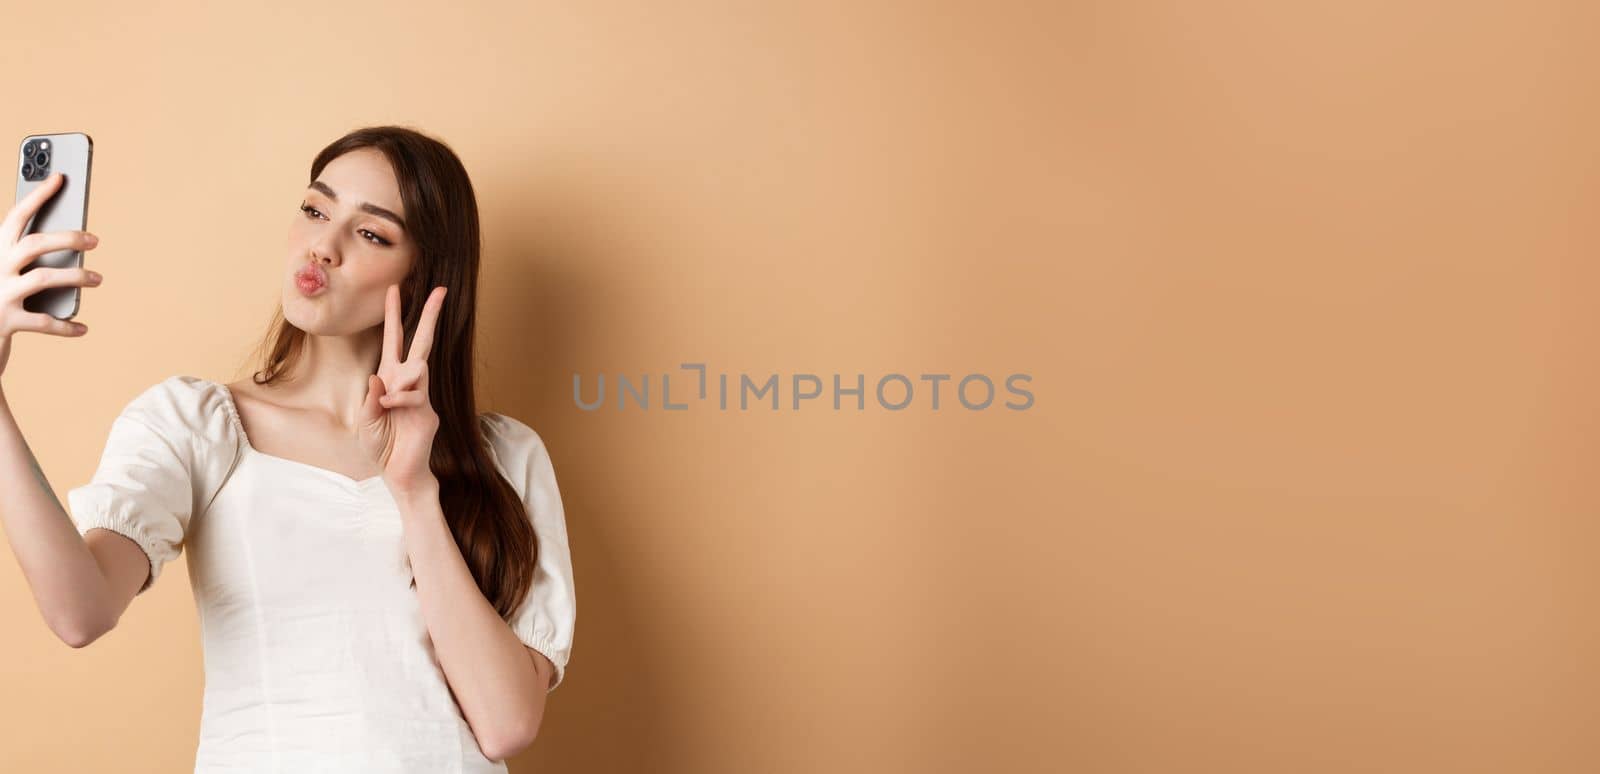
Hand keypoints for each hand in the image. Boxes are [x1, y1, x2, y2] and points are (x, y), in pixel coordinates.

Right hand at [0, 172, 101, 379]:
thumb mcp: (6, 270)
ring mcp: (0, 293)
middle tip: (95, 240)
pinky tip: (82, 327)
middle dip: (68, 239)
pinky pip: (44, 322)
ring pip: (43, 278)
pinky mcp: (7, 321)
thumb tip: (73, 241)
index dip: (38, 196)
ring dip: (75, 278)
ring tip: (97, 279)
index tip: (61, 177)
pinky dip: (66, 326)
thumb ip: (28, 256)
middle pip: (34, 244)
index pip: (16, 216)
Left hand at [358, 283, 446, 495]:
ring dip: (401, 380)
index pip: (394, 341)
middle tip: (440, 289)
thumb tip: (379, 376)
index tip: (395, 289)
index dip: (394, 315)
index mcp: (389, 379)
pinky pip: (414, 395)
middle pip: (421, 342)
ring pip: (418, 368)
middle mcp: (407, 382)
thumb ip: (371, 398)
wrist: (398, 474)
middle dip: (430, 315)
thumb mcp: (365, 421)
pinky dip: (398, 401)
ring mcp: (421, 395)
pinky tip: (390, 410)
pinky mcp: (428, 411)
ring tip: (388, 403)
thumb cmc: (380, 447)